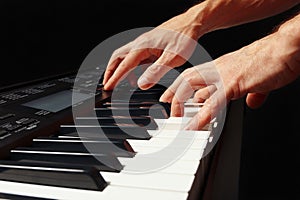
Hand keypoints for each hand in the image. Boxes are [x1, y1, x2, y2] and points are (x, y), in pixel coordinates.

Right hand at [103, 11, 202, 90]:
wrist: (192, 23)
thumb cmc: (185, 37)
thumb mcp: (172, 57)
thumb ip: (156, 71)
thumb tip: (142, 84)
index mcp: (143, 46)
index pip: (124, 64)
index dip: (115, 77)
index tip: (108, 87)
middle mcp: (140, 44)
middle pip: (117, 57)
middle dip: (110, 71)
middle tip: (107, 83)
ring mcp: (145, 44)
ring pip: (125, 57)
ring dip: (120, 69)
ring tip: (121, 83)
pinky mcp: (150, 46)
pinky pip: (135, 58)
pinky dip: (131, 67)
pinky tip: (138, 75)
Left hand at [160, 30, 299, 129]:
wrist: (285, 48)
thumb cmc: (273, 59)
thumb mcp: (257, 78)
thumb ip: (252, 91)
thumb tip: (252, 101)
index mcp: (223, 67)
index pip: (195, 75)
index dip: (181, 86)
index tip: (173, 95)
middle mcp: (219, 69)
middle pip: (187, 78)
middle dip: (175, 93)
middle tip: (169, 107)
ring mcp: (223, 76)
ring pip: (192, 87)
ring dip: (182, 103)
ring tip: (177, 119)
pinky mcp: (233, 84)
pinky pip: (212, 102)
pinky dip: (201, 116)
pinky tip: (194, 126)